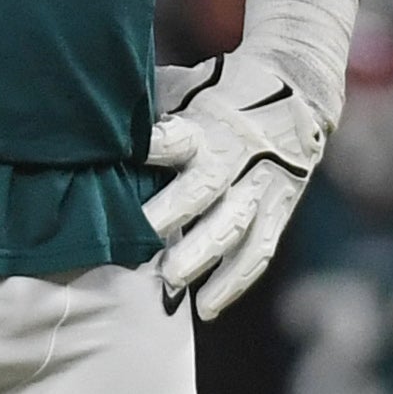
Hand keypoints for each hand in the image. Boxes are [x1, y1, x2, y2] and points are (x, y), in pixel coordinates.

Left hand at [145, 50, 334, 318]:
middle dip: (171, 215)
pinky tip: (207, 309)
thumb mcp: (187, 85)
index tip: (125, 163)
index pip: (175, 138)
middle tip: (141, 240)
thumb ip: (150, 106)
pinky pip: (259, 250)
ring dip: (203, 257)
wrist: (300, 86)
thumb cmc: (222, 87)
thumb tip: (93, 122)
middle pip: (203, 189)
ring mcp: (261, 185)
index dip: (151, 149)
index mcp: (205, 123)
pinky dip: (235, 281)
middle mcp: (234, 155)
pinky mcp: (279, 207)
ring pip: (233, 226)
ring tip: (171, 285)